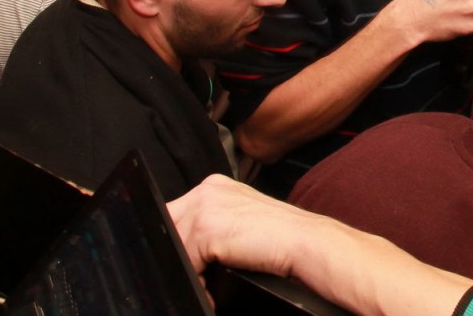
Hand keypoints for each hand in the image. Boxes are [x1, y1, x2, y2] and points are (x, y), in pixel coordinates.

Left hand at [169, 174, 311, 279]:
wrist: (302, 240)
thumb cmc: (280, 235)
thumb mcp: (240, 217)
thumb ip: (214, 220)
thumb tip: (190, 246)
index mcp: (215, 185)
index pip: (177, 213)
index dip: (182, 241)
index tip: (195, 261)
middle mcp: (207, 190)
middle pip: (169, 226)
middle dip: (181, 254)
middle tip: (202, 275)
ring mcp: (205, 207)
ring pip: (175, 246)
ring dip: (190, 269)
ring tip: (209, 284)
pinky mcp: (206, 229)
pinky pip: (185, 263)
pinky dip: (198, 282)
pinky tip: (212, 288)